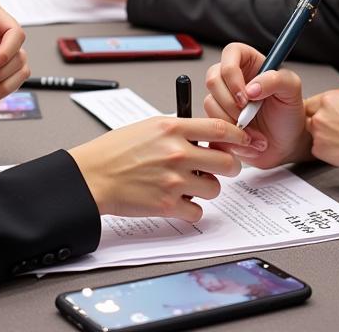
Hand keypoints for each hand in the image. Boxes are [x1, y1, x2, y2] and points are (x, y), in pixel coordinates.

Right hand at [68, 116, 249, 221]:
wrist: (93, 175)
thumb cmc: (116, 150)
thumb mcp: (149, 127)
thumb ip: (179, 130)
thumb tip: (206, 136)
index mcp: (172, 128)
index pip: (220, 128)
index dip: (239, 135)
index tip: (246, 140)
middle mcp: (176, 152)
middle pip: (227, 162)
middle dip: (230, 166)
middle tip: (223, 167)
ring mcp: (173, 180)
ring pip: (214, 188)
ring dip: (207, 187)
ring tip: (190, 183)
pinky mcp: (167, 204)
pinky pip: (197, 210)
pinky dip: (191, 207)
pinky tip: (178, 199)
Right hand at [203, 42, 309, 168]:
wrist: (285, 143)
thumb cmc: (288, 113)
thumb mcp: (292, 90)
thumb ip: (276, 80)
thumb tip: (251, 87)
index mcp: (249, 61)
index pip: (231, 53)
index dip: (232, 73)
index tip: (245, 95)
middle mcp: (232, 77)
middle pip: (213, 78)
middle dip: (230, 102)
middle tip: (247, 115)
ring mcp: (222, 97)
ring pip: (210, 102)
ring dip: (231, 121)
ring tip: (251, 131)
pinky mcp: (217, 116)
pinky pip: (210, 122)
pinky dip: (229, 134)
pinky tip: (245, 138)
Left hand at [307, 91, 338, 170]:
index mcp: (330, 99)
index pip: (316, 102)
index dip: (325, 110)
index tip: (333, 116)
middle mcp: (319, 114)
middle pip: (312, 117)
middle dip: (322, 123)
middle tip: (337, 130)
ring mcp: (317, 132)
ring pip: (314, 133)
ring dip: (323, 136)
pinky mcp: (318, 149)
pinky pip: (318, 149)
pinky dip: (326, 151)